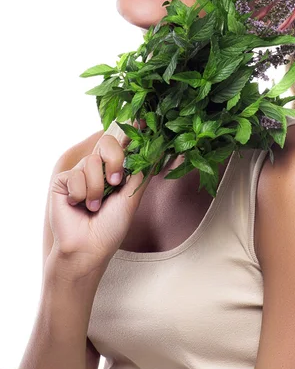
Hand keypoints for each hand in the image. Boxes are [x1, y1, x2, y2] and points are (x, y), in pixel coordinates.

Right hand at [48, 118, 152, 276]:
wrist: (88, 248)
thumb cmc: (111, 228)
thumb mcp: (132, 197)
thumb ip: (141, 171)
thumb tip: (157, 148)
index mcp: (115, 170)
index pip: (122, 144)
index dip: (130, 131)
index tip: (141, 120)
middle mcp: (98, 169)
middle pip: (108, 142)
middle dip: (114, 160)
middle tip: (115, 182)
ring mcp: (79, 173)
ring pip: (91, 161)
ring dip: (97, 188)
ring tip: (95, 206)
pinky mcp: (63, 181)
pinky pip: (76, 175)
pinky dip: (82, 193)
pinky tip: (79, 206)